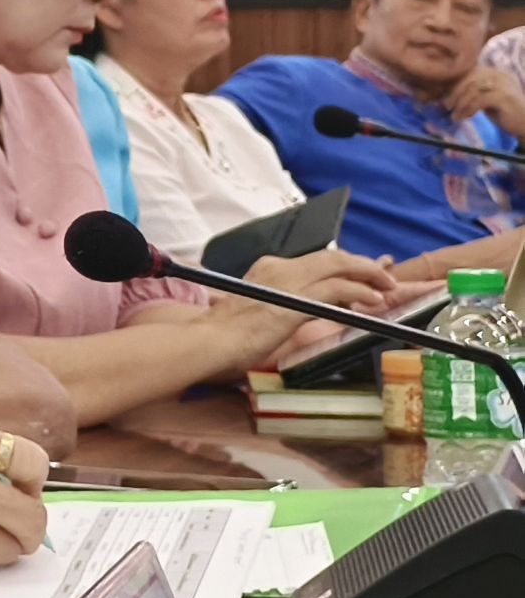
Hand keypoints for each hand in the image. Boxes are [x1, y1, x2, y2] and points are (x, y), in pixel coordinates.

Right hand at [230, 249, 400, 361]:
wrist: (211, 341)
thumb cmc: (227, 336)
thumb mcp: (259, 312)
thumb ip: (281, 306)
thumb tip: (299, 312)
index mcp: (269, 268)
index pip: (317, 261)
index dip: (346, 266)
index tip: (365, 275)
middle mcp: (279, 267)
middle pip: (332, 257)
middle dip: (363, 266)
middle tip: (384, 278)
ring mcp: (288, 280)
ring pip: (339, 266)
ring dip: (368, 274)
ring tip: (387, 286)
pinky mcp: (297, 298)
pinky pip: (338, 288)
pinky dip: (360, 291)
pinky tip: (373, 300)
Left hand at [447, 66, 524, 136]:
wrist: (524, 125)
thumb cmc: (503, 113)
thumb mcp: (484, 99)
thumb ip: (470, 93)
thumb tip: (444, 93)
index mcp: (495, 72)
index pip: (470, 72)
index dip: (455, 83)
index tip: (444, 96)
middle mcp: (500, 74)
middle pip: (470, 77)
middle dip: (455, 92)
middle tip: (446, 106)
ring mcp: (504, 84)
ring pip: (473, 88)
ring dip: (460, 102)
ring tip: (454, 115)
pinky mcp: (505, 97)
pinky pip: (480, 100)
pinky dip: (468, 109)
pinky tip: (464, 117)